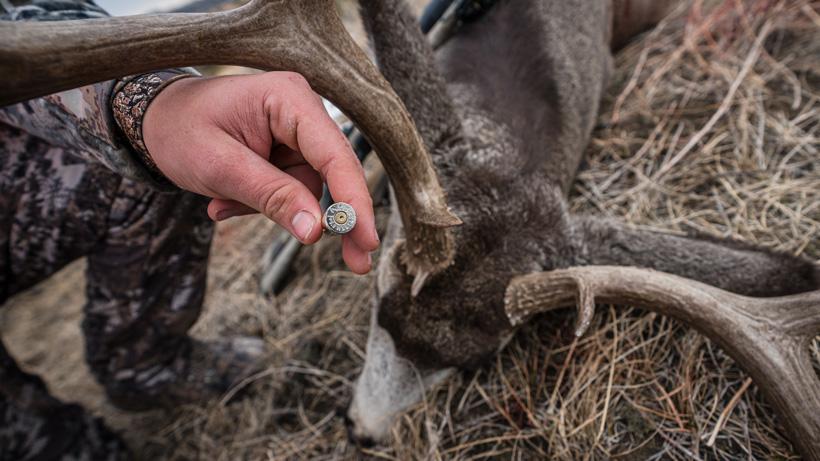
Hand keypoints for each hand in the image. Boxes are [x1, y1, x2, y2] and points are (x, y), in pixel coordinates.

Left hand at [142, 72, 377, 273]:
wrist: (153, 122)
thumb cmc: (179, 132)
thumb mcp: (221, 168)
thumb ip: (271, 197)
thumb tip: (316, 231)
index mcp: (288, 99)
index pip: (333, 154)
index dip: (353, 199)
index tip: (365, 239)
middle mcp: (302, 111)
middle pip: (335, 173)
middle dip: (334, 219)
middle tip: (355, 263)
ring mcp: (296, 133)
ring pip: (308, 189)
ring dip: (270, 208)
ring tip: (221, 205)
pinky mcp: (287, 151)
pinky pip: (290, 190)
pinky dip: (261, 203)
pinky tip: (224, 201)